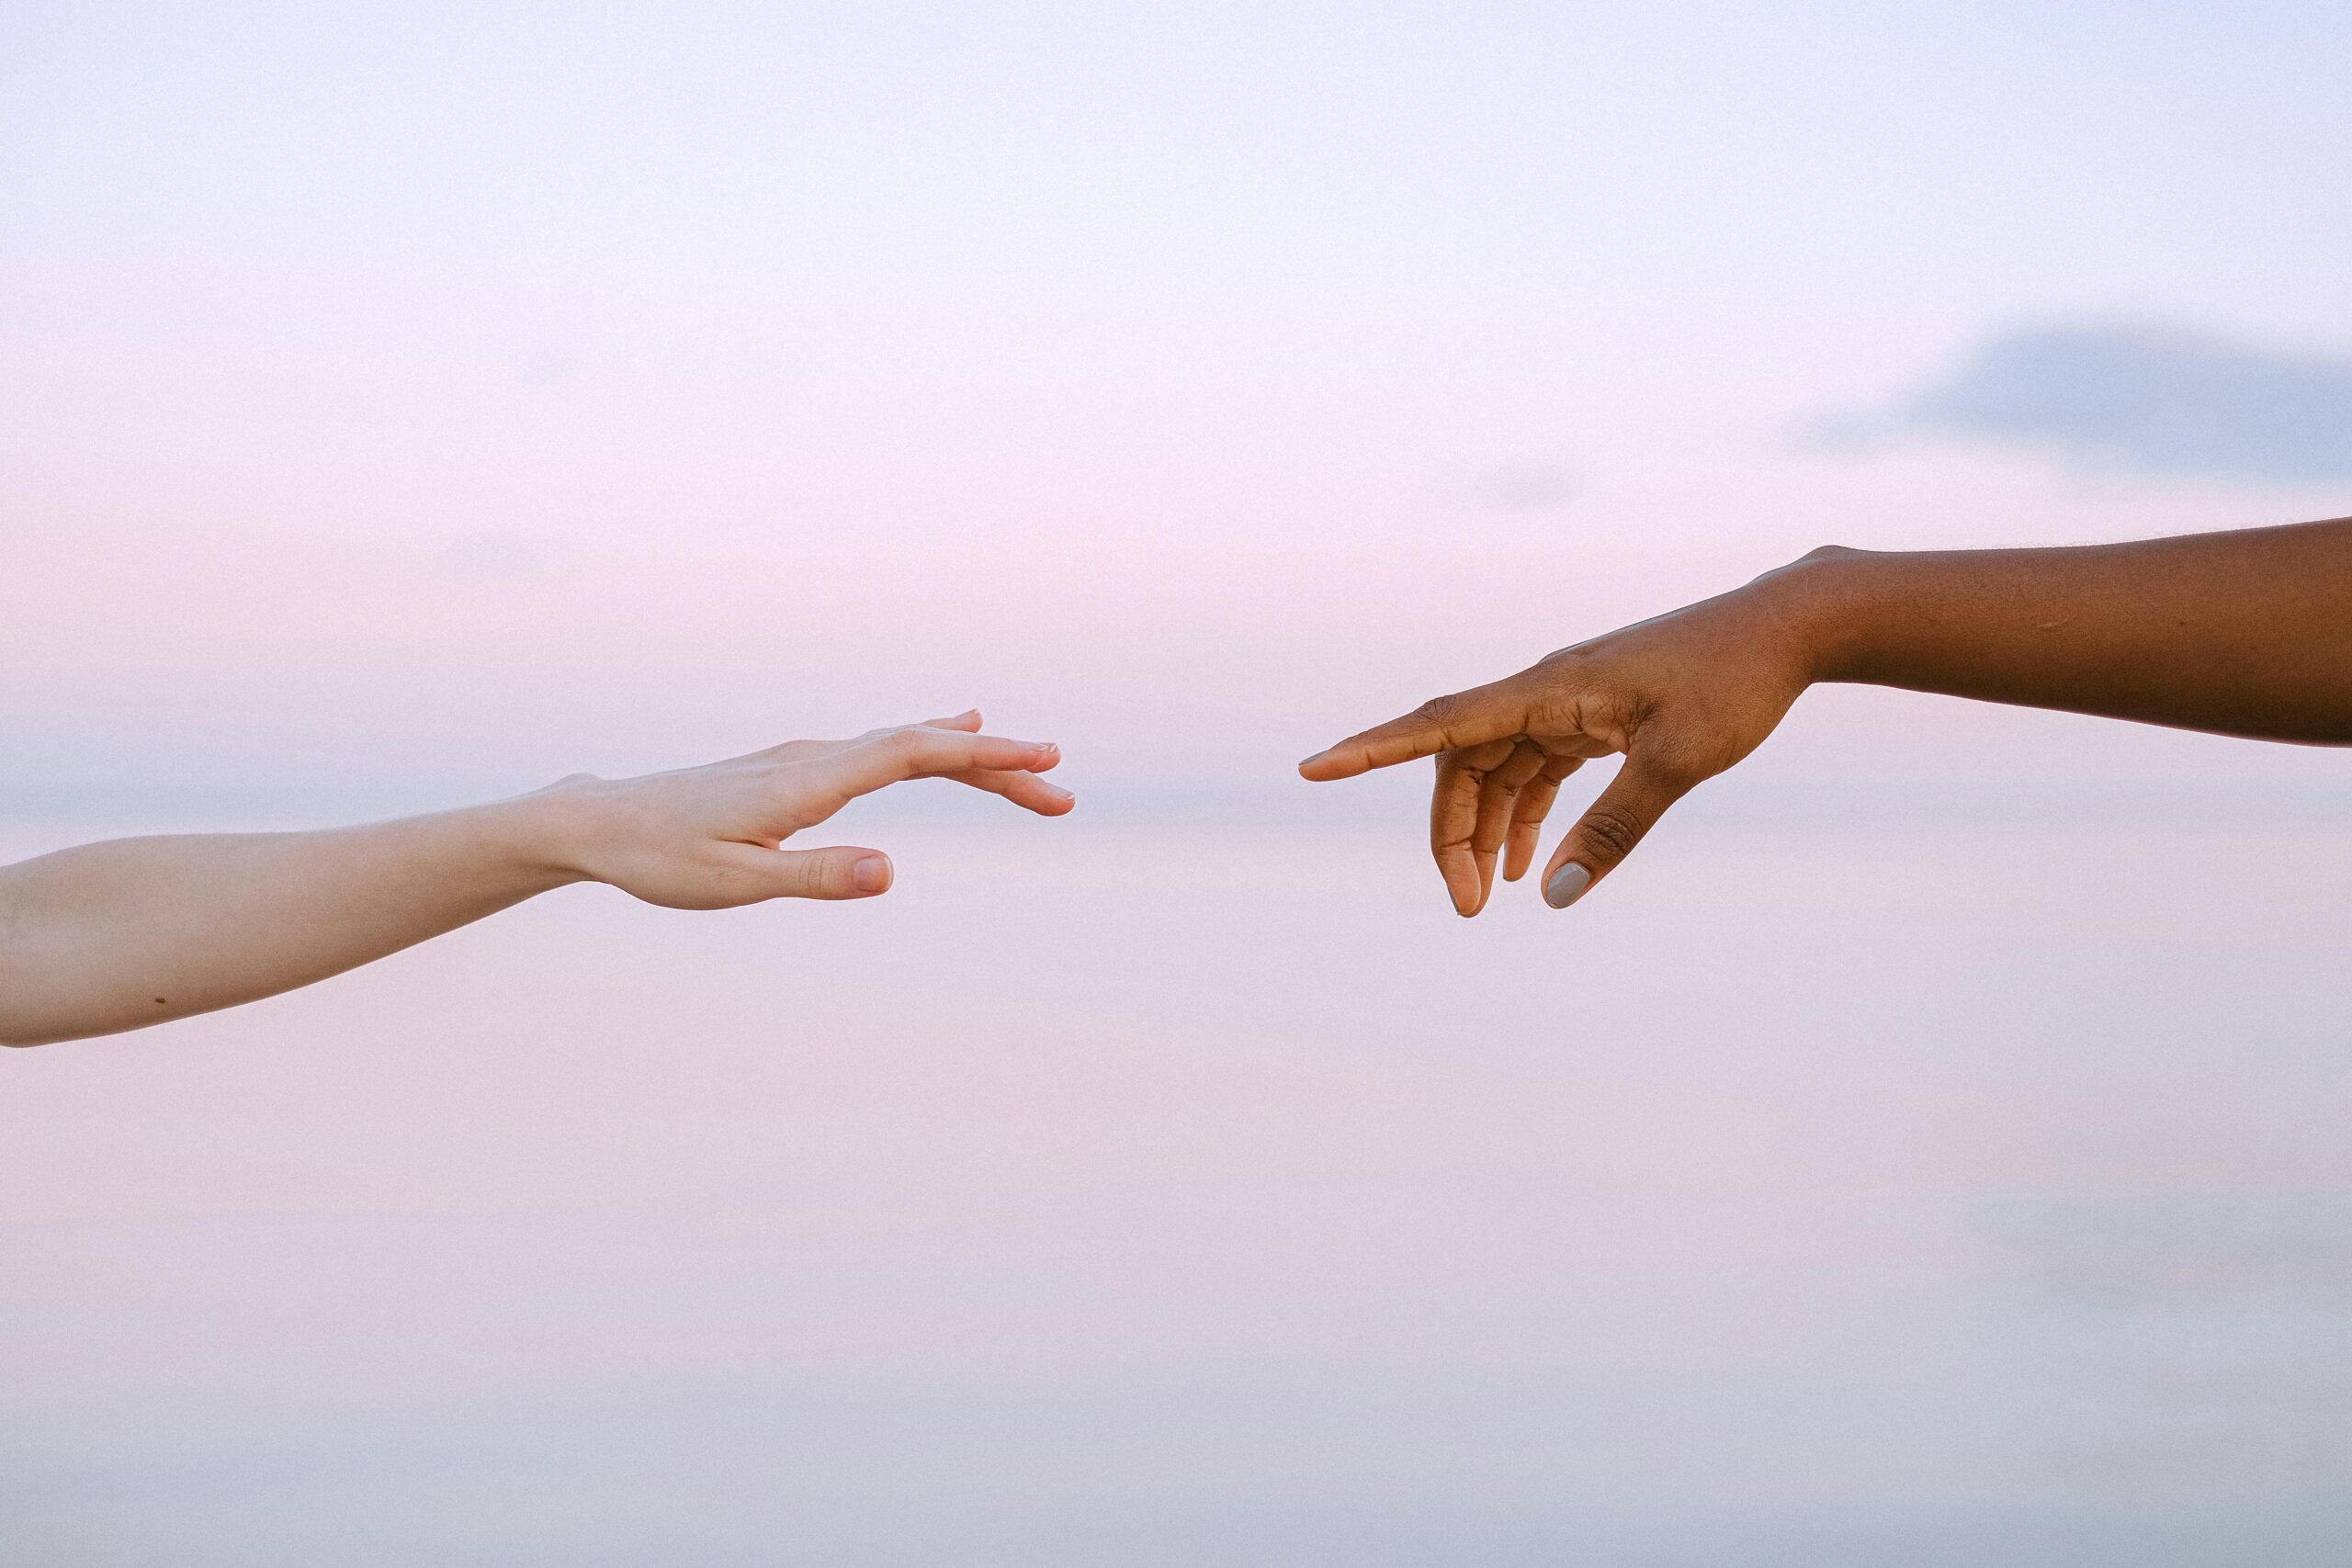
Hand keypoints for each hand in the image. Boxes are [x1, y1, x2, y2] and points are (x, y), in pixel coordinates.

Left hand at [540, 710, 1069, 907]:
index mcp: (809, 782)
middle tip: (1063, 793)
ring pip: (906, 746)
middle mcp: (814, 758)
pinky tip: (950, 734)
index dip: (984, 755)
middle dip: (998, 766)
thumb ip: (814, 877)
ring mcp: (807, 758)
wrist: (599, 820)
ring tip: (1032, 770)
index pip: (914, 754)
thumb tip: (891, 871)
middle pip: (924, 747)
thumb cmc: (661, 859)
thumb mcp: (734, 883)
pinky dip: (933, 746)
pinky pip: (884, 749)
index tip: (1044, 760)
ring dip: (971, 759)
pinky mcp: (798, 768)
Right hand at [1297, 572, 1820, 914]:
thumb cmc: (1735, 682)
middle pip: (1463, 764)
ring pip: (1496, 770)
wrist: (1786, 627)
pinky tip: (1531, 863)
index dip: (1372, 750)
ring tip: (1490, 897)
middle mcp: (1543, 690)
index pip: (1440, 725)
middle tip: (1469, 908)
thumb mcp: (1679, 762)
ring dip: (1486, 830)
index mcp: (1548, 689)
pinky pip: (1535, 767)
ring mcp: (1566, 701)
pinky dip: (1525, 813)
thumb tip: (1556, 894)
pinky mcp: (1593, 714)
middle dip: (1452, 835)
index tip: (1313, 769)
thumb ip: (1614, 829)